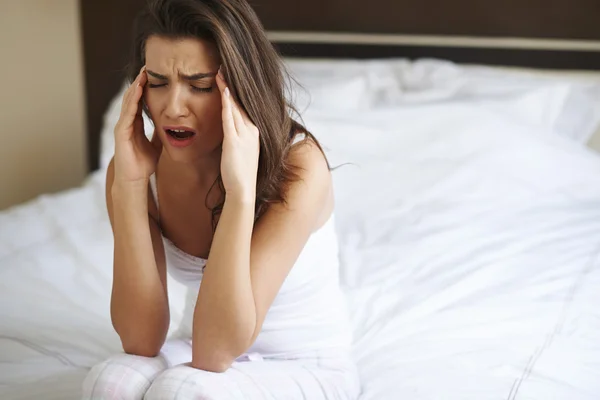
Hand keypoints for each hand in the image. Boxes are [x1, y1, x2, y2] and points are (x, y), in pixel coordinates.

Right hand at [113, 66, 161, 185]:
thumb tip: (171, 126)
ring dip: (135, 87)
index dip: (146, 87)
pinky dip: (133, 102)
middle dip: (139, 81)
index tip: (154, 74)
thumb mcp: (156, 144)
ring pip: (129, 102)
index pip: (140, 101)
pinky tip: (138, 92)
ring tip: (142, 73)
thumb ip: (160, 133)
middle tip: (147, 66)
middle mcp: (127, 122)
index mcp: (135, 123)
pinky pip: (127, 113)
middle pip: (133, 97)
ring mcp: (122, 126)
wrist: (134, 179)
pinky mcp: (121, 133)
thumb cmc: (143, 163)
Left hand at [215, 66, 259, 201]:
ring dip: (228, 87)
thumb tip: (229, 128)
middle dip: (232, 82)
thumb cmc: (239, 172)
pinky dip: (228, 103)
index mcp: (253, 131)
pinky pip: (230, 118)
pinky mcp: (235, 141)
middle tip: (224, 64)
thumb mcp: (240, 150)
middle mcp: (251, 129)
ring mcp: (244, 135)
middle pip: (241, 101)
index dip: (236, 89)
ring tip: (221, 70)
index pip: (243, 105)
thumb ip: (236, 136)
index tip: (228, 74)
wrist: (242, 189)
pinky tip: (224, 90)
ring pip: (236, 106)